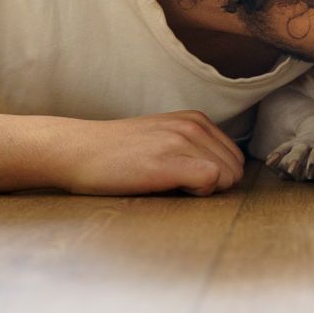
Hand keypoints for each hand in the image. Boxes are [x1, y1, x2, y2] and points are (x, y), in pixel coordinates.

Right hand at [47, 110, 244, 195]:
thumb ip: (194, 148)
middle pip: (236, 170)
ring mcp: (181, 141)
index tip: (188, 179)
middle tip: (178, 184)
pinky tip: (170, 188)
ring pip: (228, 176)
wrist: (77, 151)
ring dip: (204, 190)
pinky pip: (211, 180)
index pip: (235, 158)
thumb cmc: (118, 154)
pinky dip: (198, 192)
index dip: (218, 177)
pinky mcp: (168, 161)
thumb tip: (225, 175)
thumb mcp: (165, 138)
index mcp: (196, 120)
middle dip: (215, 185)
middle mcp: (193, 126)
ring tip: (170, 184)